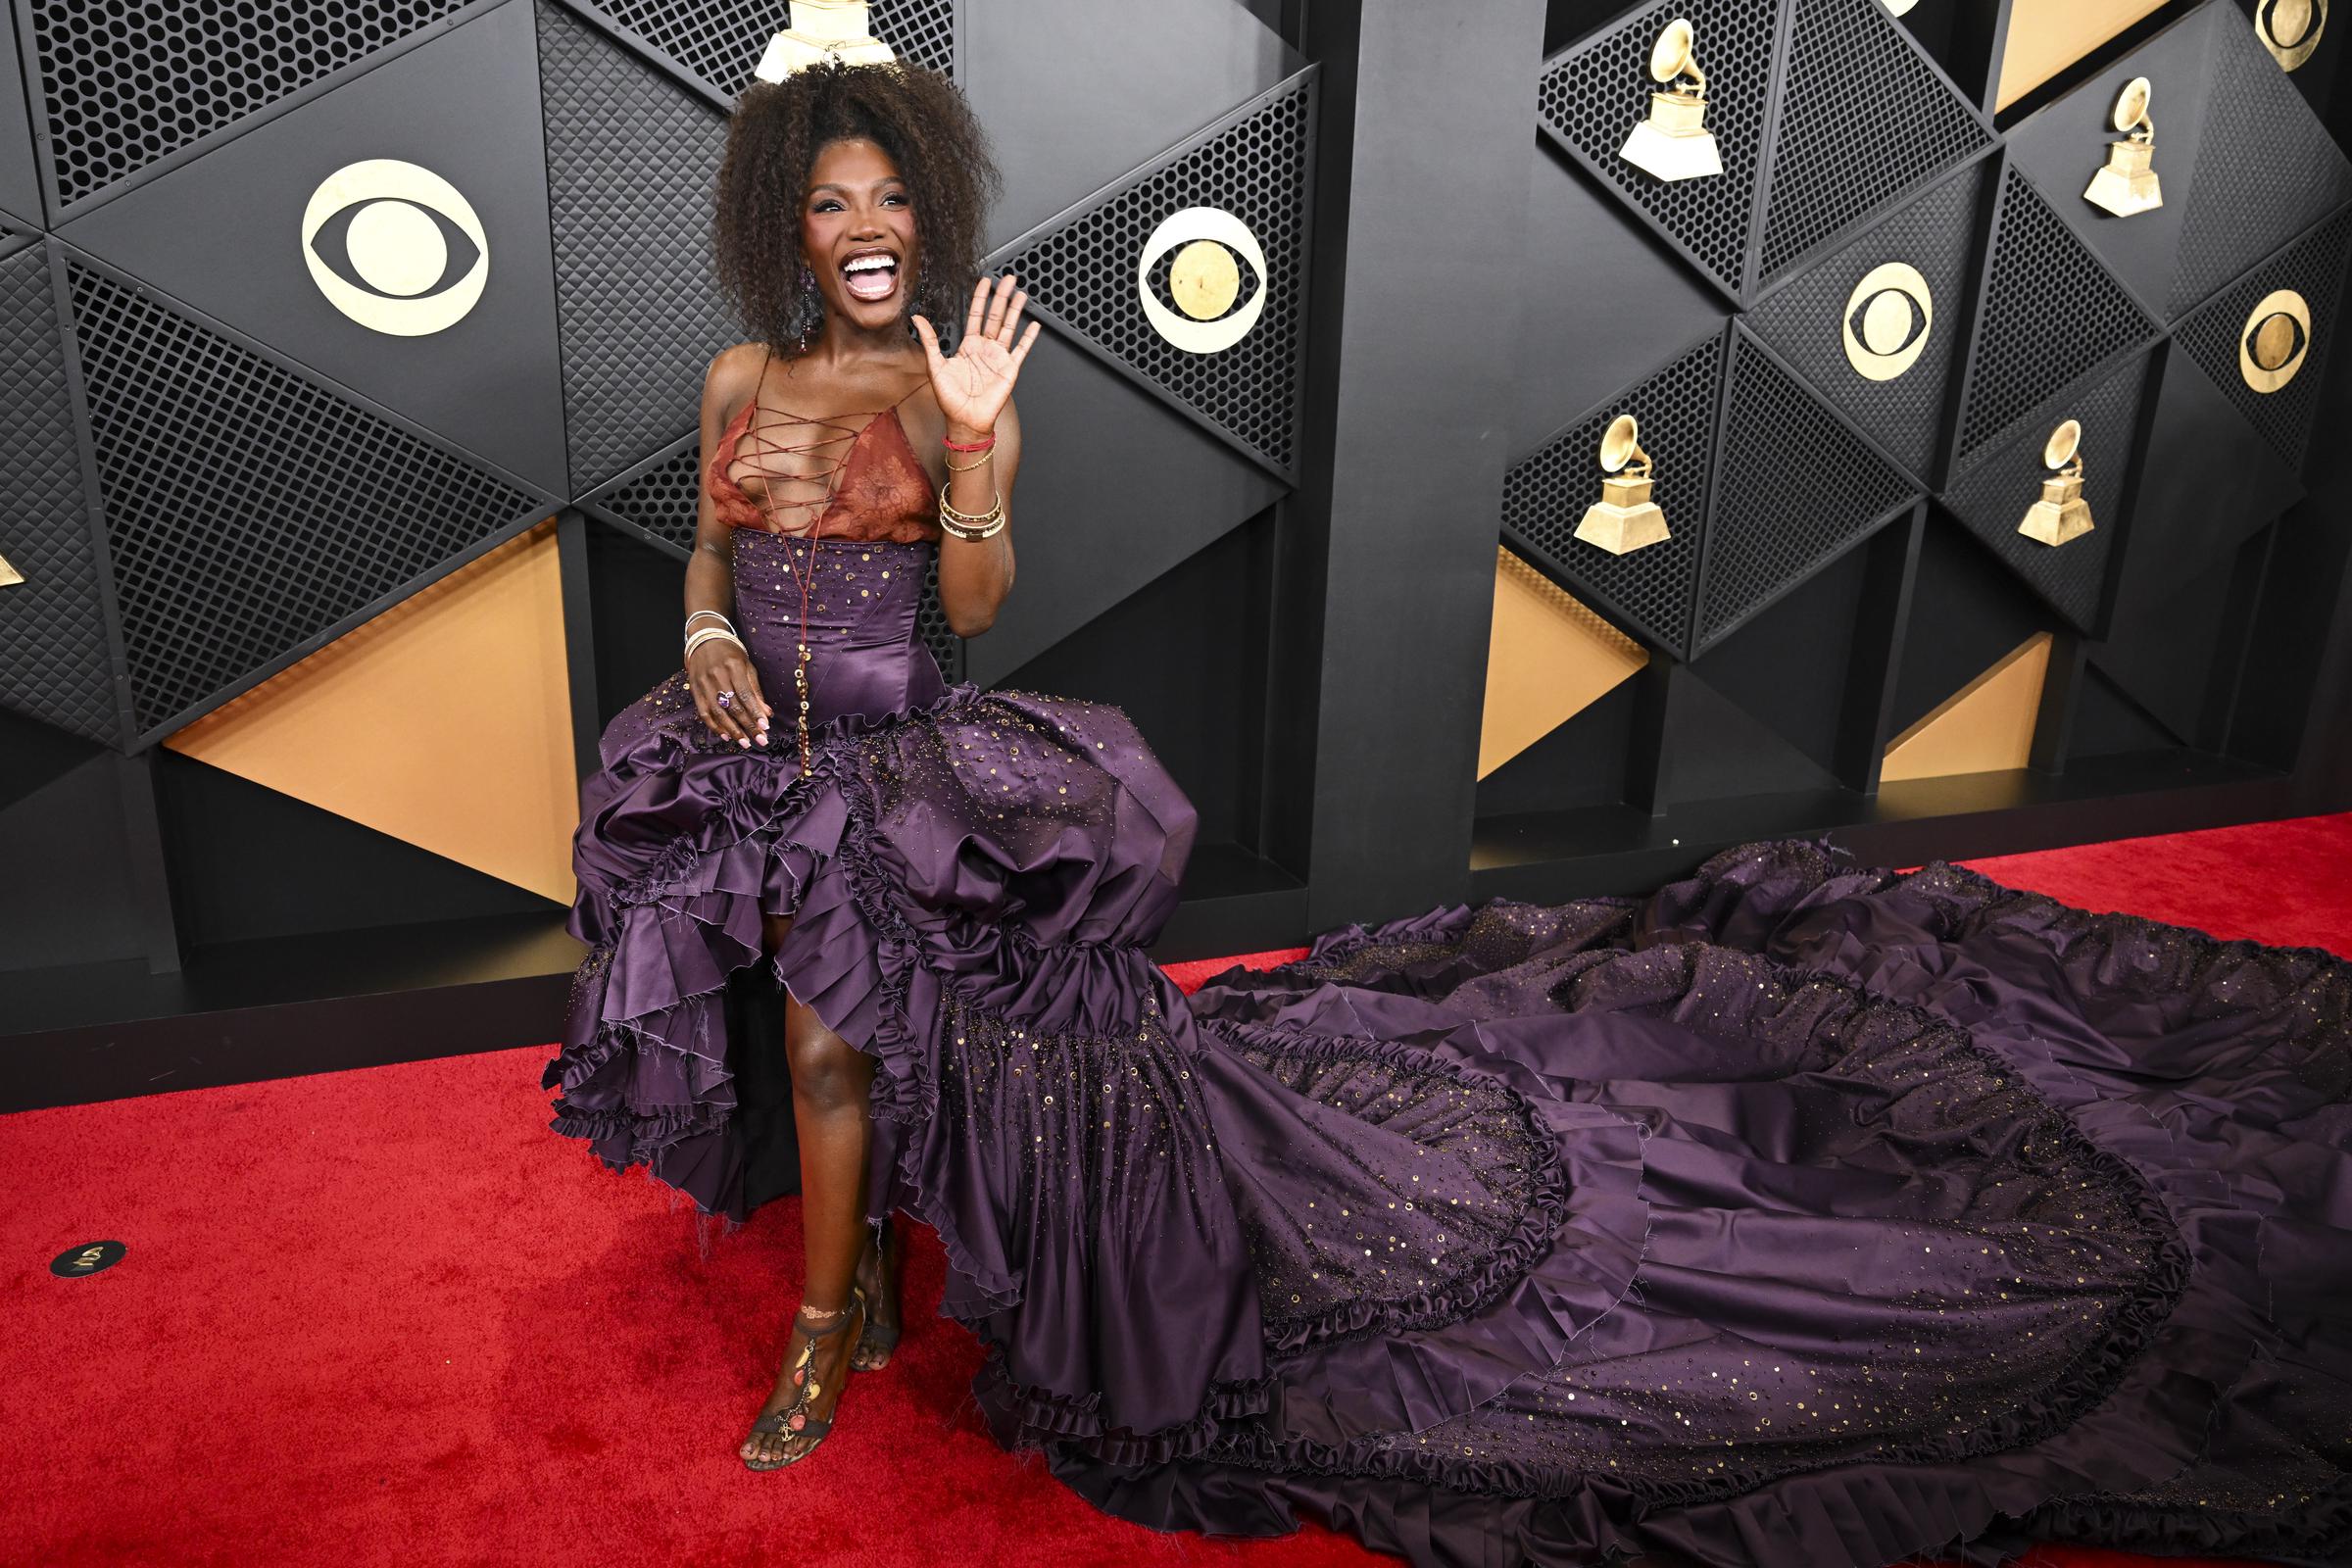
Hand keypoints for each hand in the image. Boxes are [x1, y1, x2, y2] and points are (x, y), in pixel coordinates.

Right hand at [687, 638, 770, 748]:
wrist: (704, 641)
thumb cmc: (730, 654)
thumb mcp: (747, 666)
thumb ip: (755, 690)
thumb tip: (766, 713)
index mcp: (733, 667)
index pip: (745, 694)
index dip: (755, 712)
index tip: (765, 727)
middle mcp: (717, 676)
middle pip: (733, 706)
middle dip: (748, 726)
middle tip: (760, 740)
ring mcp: (704, 684)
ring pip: (719, 712)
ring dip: (733, 730)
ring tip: (745, 743)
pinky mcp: (695, 691)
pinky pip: (704, 713)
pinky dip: (715, 726)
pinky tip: (726, 735)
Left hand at [910, 272, 1040, 437]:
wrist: (965, 420)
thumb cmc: (950, 399)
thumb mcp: (935, 366)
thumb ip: (930, 340)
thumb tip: (917, 318)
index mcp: (968, 346)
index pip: (975, 315)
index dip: (980, 298)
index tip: (984, 282)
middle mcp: (985, 349)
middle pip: (996, 316)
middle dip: (1002, 297)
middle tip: (1008, 279)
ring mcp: (999, 358)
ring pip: (1010, 328)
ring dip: (1016, 310)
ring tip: (1021, 293)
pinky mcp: (1010, 369)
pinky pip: (1022, 350)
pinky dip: (1029, 337)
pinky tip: (1034, 325)